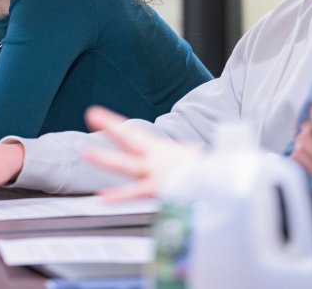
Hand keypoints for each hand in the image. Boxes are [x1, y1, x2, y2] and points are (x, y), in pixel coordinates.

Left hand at [82, 106, 201, 201]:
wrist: (224, 184)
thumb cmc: (209, 174)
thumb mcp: (192, 161)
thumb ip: (182, 158)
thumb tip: (189, 153)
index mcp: (161, 151)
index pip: (133, 134)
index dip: (113, 124)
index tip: (96, 115)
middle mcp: (156, 159)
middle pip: (129, 139)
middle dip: (110, 127)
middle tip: (91, 115)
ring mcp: (157, 173)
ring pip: (127, 165)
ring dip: (106, 159)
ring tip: (87, 153)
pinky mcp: (161, 190)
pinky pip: (137, 193)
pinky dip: (120, 195)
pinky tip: (103, 196)